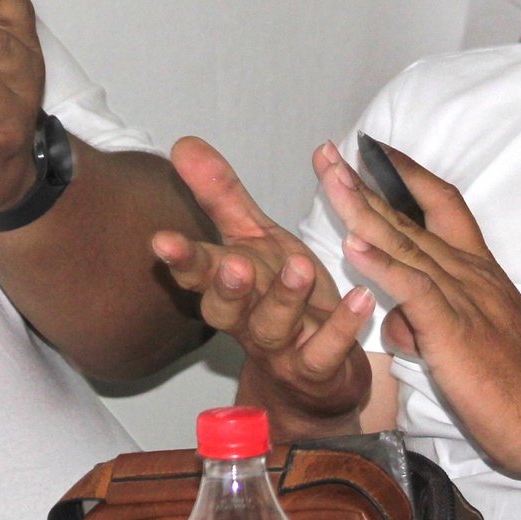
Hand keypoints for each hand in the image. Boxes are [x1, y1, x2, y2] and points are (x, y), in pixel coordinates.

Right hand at [151, 138, 373, 431]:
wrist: (314, 375)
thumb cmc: (279, 297)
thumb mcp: (253, 241)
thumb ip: (221, 196)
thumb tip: (184, 144)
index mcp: (228, 284)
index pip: (197, 272)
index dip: (181, 258)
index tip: (161, 240)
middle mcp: (247, 320)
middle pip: (225, 308)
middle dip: (226, 286)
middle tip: (234, 263)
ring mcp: (281, 349)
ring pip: (274, 328)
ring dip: (285, 298)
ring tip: (300, 267)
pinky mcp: (318, 369)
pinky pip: (326, 352)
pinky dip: (342, 328)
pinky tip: (359, 298)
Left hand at [317, 142, 520, 481]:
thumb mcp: (472, 349)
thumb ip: (433, 327)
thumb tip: (403, 324)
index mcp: (480, 275)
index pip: (442, 207)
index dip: (407, 177)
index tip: (373, 152)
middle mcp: (472, 276)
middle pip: (411, 217)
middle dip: (364, 182)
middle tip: (327, 152)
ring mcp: (466, 300)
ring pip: (406, 243)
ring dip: (362, 209)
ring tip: (328, 177)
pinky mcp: (457, 332)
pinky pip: (415, 290)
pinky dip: (383, 265)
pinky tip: (352, 245)